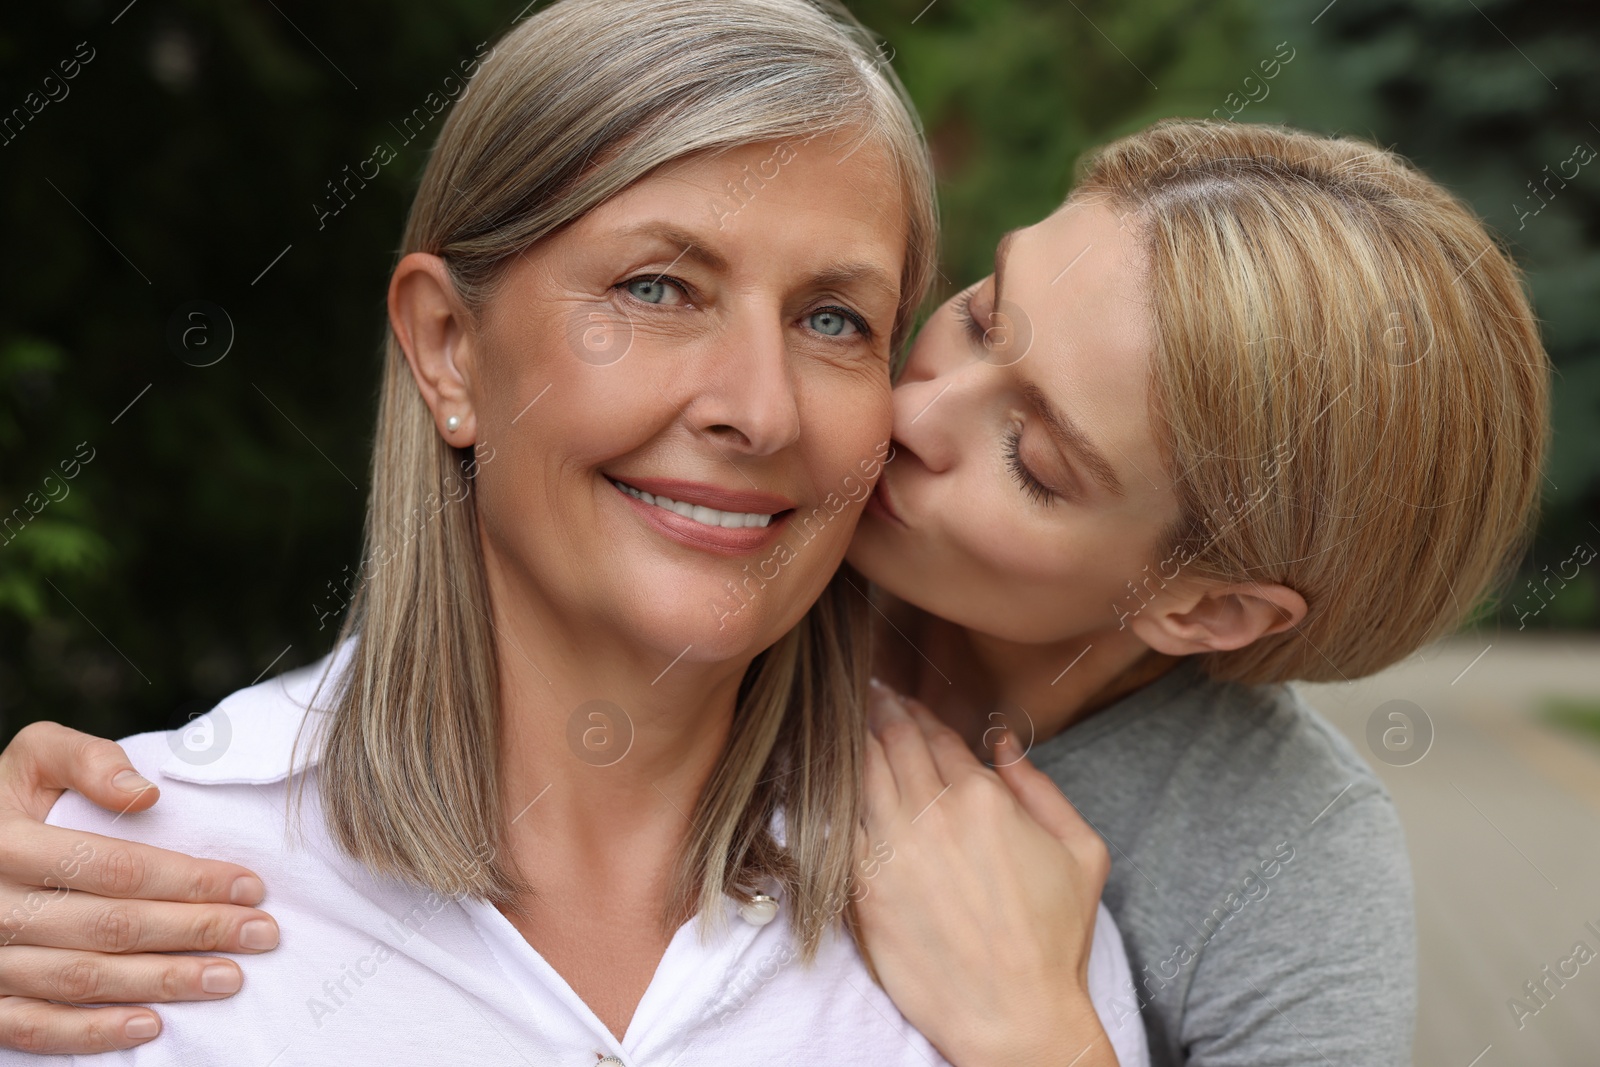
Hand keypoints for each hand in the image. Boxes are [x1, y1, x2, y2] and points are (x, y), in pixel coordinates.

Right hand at [0, 722, 279, 1053]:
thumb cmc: (11, 800)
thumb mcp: (35, 758)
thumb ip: (86, 760)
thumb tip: (145, 793)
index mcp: (10, 843)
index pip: (116, 868)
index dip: (189, 879)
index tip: (250, 886)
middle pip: (112, 926)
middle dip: (197, 931)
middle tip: (261, 934)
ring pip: (84, 980)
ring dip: (163, 983)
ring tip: (229, 978)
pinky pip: (33, 1028)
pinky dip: (92, 1034)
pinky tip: (151, 1026)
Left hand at [855, 681, 1118, 1066]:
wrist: (1014, 1014)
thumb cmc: (1054, 939)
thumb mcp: (1081, 851)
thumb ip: (1040, 787)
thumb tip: (1002, 743)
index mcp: (986, 797)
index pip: (938, 737)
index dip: (917, 712)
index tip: (902, 699)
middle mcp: (935, 813)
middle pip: (894, 742)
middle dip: (879, 711)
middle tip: (866, 693)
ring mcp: (893, 847)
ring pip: (860, 772)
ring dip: (852, 740)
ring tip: (843, 719)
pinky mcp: (864, 885)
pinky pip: (837, 822)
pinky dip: (829, 791)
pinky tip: (823, 775)